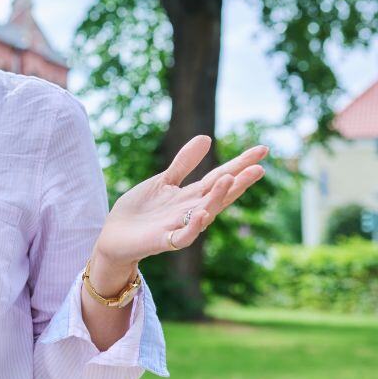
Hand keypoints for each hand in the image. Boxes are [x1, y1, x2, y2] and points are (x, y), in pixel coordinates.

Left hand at [94, 136, 268, 264]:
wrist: (114, 237)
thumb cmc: (140, 210)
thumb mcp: (163, 180)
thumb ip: (184, 163)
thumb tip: (207, 138)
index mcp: (191, 195)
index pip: (220, 176)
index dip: (240, 163)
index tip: (262, 149)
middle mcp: (191, 210)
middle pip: (219, 194)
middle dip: (239, 182)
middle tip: (260, 168)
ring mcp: (180, 226)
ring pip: (205, 212)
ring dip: (218, 197)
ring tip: (230, 178)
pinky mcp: (165, 240)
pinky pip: (184, 236)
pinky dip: (194, 226)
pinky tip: (202, 213)